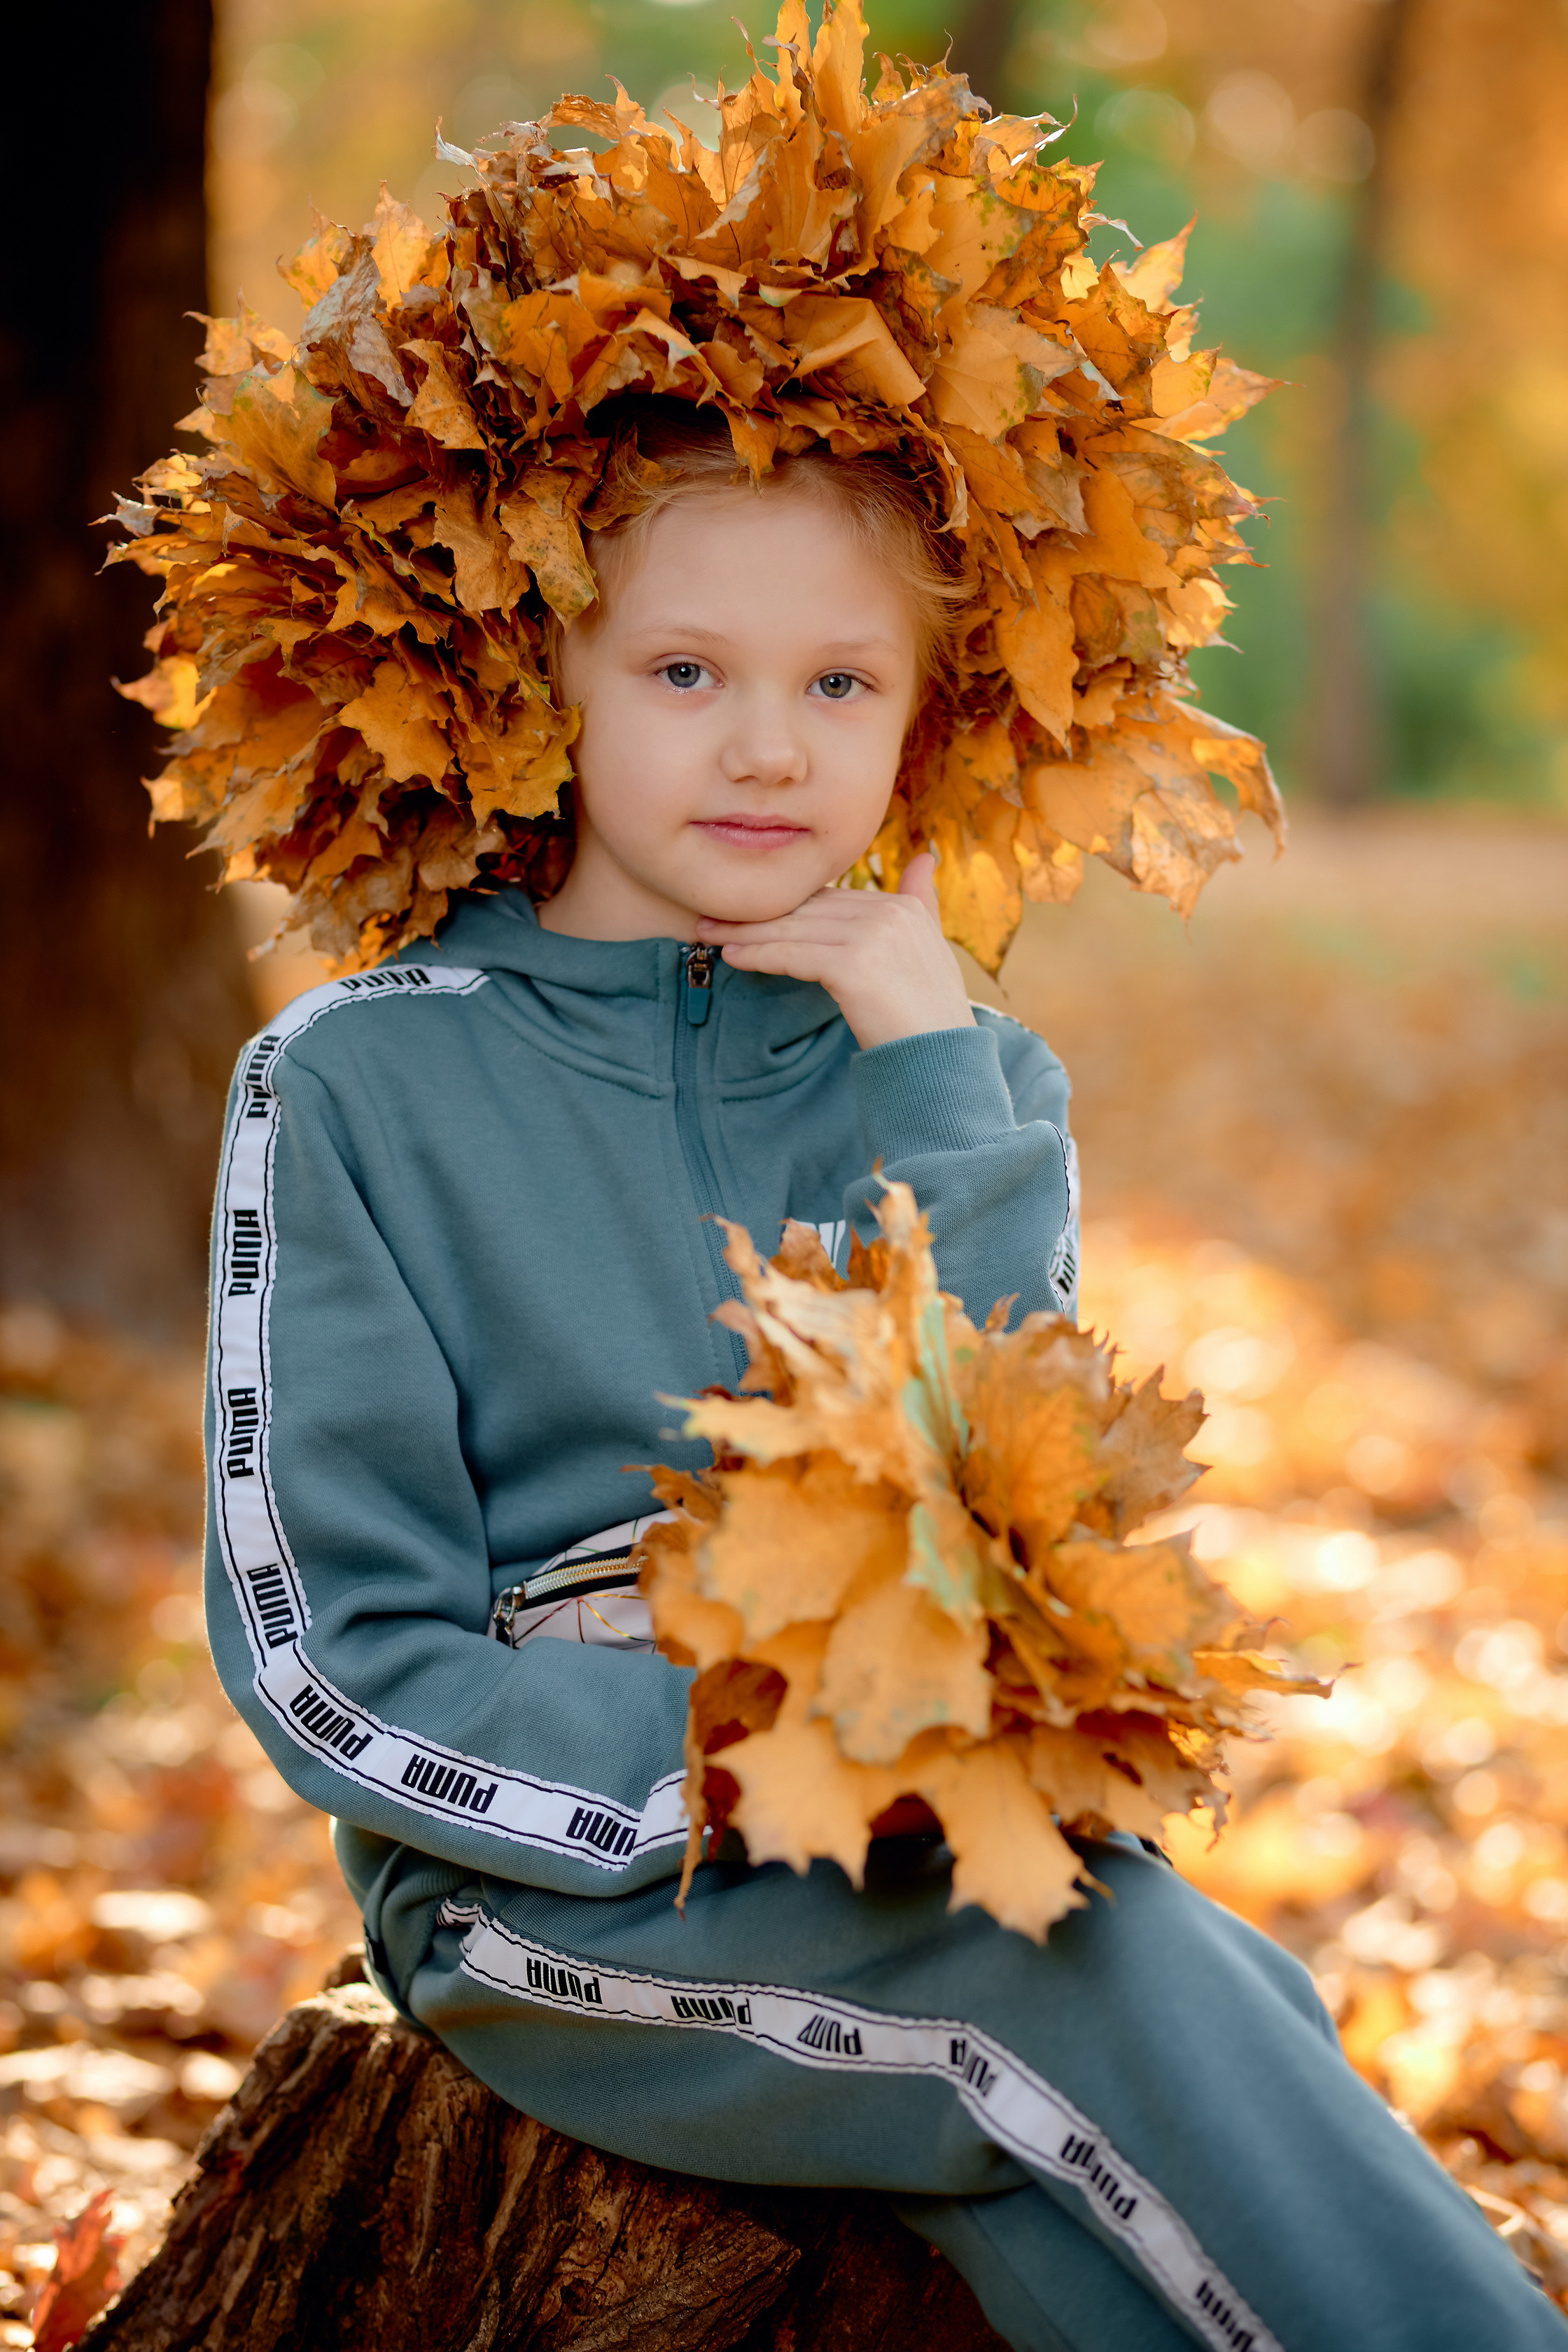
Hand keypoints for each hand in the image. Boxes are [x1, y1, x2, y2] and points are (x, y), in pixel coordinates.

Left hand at [697, 853, 975, 1049]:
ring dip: (746, 932)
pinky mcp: (853, 965)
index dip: (786, 906)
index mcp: (904, 907)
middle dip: (758, 914)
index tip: (750, 909)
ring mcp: (873, 937)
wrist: (940, 1060)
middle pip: (807, 910)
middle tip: (713, 916)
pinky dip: (758, 954)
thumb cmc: (928, 1014)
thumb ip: (920, 901)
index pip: (830, 899)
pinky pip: (791, 955)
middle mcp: (890, 913)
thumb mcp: (929, 946)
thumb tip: (924, 858)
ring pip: (794, 929)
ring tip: (709, 933)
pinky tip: (732, 956)